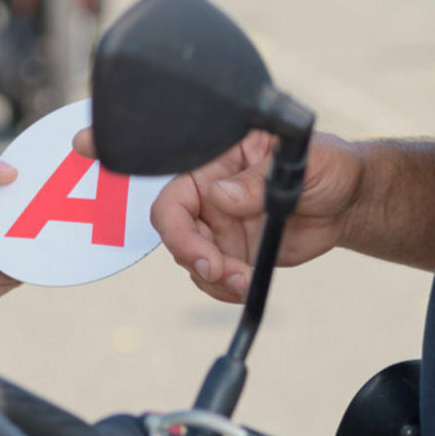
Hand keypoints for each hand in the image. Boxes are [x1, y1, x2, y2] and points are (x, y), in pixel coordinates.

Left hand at [0, 140, 21, 308]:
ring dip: (0, 249)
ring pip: (30, 240)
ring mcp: (6, 244)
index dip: (9, 189)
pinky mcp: (11, 271)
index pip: (16, 178)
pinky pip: (25, 267)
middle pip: (28, 211)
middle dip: (2, 224)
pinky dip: (2, 270)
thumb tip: (11, 170)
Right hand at [73, 128, 364, 302]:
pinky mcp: (227, 253)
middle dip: (187, 250)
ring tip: (245, 281)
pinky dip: (222, 290)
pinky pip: (208, 279)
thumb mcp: (303, 163)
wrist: (349, 202)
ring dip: (210, 277)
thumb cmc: (327, 164)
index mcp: (214, 155)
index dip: (118, 148)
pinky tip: (246, 286)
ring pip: (187, 257)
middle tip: (216, 268)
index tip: (85, 145)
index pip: (163, 155)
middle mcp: (205, 189)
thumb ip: (258, 180)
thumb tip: (219, 198)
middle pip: (170, 222)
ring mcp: (213, 223)